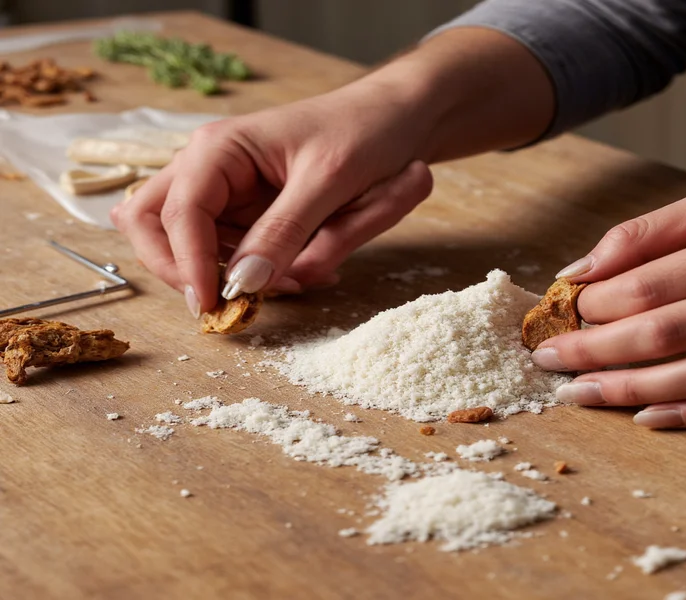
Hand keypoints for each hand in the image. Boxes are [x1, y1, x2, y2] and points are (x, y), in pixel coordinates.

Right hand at [112, 28, 555, 316]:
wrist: (397, 117)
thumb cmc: (365, 130)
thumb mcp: (329, 180)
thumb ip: (285, 231)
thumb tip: (244, 283)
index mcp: (220, 149)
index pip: (177, 213)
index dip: (187, 265)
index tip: (212, 305)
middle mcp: (211, 169)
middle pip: (152, 224)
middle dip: (178, 267)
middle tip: (219, 303)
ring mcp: (228, 193)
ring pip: (193, 245)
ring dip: (229, 274)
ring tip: (294, 282)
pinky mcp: (250, 213)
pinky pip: (237, 252)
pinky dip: (260, 271)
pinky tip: (307, 271)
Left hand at [533, 183, 685, 428]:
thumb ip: (646, 233)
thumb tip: (578, 271)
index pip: (651, 286)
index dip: (597, 304)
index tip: (564, 310)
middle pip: (665, 335)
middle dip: (595, 352)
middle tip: (548, 359)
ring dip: (633, 390)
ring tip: (580, 394)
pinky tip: (648, 416)